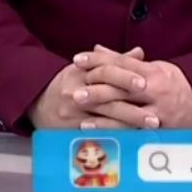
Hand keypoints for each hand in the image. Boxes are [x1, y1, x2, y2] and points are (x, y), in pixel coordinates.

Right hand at [26, 47, 144, 130]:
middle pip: (106, 96)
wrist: (37, 104)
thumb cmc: (67, 84)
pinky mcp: (71, 129)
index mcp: (80, 72)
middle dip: (131, 105)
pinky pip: (97, 134)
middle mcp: (75, 91)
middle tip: (155, 112)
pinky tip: (133, 138)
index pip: (104, 70)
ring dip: (129, 123)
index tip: (144, 82)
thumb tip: (140, 53)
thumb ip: (114, 61)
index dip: (124, 76)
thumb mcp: (85, 68)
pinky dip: (116, 135)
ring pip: (104, 118)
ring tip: (150, 126)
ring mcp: (73, 113)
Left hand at [75, 46, 191, 129]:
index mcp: (152, 71)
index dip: (97, 60)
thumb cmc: (175, 84)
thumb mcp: (153, 67)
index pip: (120, 63)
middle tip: (74, 93)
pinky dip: (117, 134)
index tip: (77, 59)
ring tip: (82, 118)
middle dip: (96, 90)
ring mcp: (158, 112)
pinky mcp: (161, 131)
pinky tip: (101, 135)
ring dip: (103, 117)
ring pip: (127, 113)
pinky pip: (136, 133)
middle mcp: (155, 90)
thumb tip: (97, 49)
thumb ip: (124, 60)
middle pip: (121, 87)